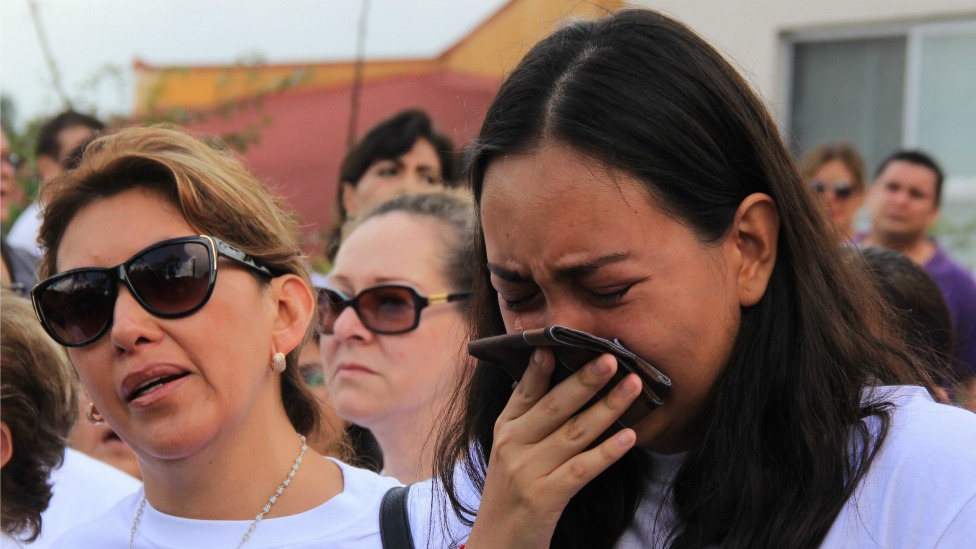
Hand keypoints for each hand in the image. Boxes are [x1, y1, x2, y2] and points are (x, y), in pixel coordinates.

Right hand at [464, 347, 640, 548]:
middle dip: (585, 380)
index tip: (557, 341)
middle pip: (555, 407)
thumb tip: (552, 381)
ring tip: (632, 388)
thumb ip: (528, 419)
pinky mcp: (545, 497)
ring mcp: (527, 472)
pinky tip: (629, 437)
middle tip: (611, 358)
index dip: (541, 367)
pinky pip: (582, 469)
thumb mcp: (510, 452)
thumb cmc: (511, 494)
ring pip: (574, 433)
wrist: (495, 546)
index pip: (525, 391)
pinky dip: (607, 452)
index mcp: (505, 430)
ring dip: (606, 408)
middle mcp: (512, 446)